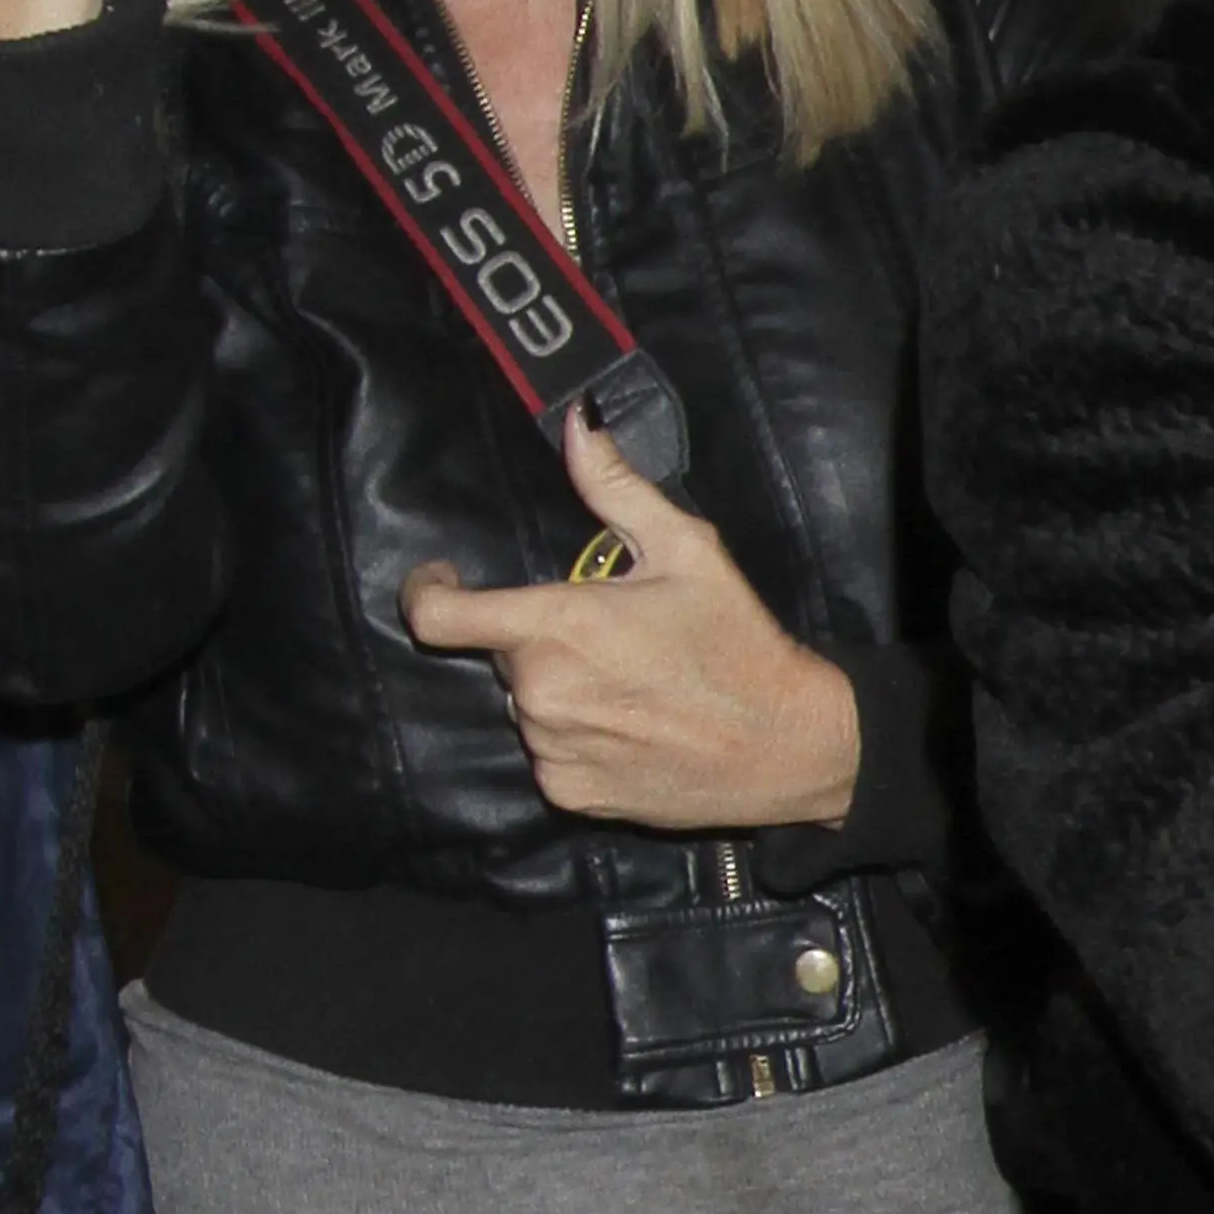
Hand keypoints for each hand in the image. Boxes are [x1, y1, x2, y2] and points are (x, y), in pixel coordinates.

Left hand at [405, 405, 863, 831]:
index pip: (439, 617)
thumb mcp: (687, 550)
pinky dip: (575, 737)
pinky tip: (631, 729)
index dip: (427, 593)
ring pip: (527, 705)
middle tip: (606, 637)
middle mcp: (541, 693)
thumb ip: (616, 486)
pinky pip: (549, 754)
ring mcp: (552, 749)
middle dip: (537, 638)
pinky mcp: (570, 793)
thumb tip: (577, 420)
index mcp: (556, 627)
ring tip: (627, 688)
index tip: (444, 582)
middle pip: (502, 654)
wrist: (786, 747)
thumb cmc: (738, 643)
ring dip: (557, 689)